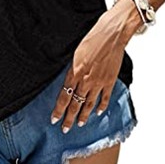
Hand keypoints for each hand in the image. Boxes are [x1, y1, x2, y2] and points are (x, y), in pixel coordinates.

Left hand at [50, 11, 126, 132]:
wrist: (111, 34)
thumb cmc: (92, 39)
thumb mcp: (76, 53)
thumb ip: (72, 69)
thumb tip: (69, 80)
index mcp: (74, 71)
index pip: (64, 96)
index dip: (59, 109)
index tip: (54, 119)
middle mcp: (85, 80)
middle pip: (75, 104)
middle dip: (69, 118)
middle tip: (64, 129)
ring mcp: (98, 82)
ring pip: (89, 104)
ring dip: (84, 116)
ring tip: (79, 124)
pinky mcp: (109, 81)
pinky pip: (104, 97)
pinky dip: (101, 106)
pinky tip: (98, 112)